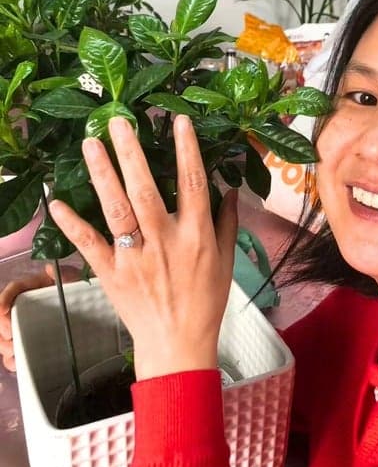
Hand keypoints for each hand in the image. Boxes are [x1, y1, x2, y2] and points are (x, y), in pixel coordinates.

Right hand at [0, 264, 81, 371]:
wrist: (98, 314)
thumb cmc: (85, 295)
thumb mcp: (78, 282)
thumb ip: (66, 275)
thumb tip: (50, 268)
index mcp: (35, 289)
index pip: (13, 290)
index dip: (4, 299)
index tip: (3, 310)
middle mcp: (26, 307)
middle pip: (3, 316)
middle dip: (2, 327)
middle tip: (11, 335)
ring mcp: (27, 326)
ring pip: (4, 336)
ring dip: (5, 344)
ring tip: (15, 350)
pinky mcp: (31, 344)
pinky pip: (14, 355)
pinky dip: (13, 360)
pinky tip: (19, 362)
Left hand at [49, 114, 238, 380]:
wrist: (178, 345)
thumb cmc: (205, 302)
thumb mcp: (225, 261)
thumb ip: (227, 223)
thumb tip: (230, 188)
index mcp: (196, 236)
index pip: (192, 184)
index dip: (186, 149)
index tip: (177, 120)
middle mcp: (165, 242)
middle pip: (146, 190)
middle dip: (132, 153)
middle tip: (118, 122)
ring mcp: (135, 258)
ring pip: (117, 210)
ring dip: (102, 175)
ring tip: (91, 144)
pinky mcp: (111, 274)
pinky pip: (89, 245)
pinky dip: (73, 224)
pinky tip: (58, 201)